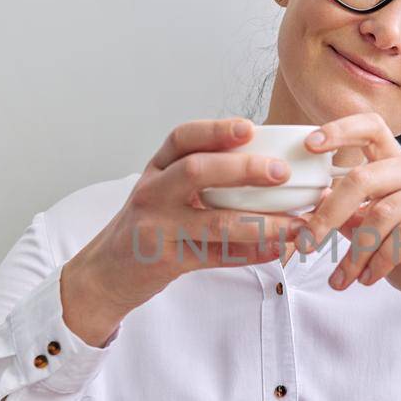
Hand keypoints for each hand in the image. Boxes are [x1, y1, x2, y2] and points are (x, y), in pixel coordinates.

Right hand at [63, 118, 309, 341]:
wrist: (105, 273)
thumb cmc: (146, 226)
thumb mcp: (162, 191)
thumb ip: (199, 176)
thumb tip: (263, 162)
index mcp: (156, 169)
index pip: (182, 138)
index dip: (216, 130)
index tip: (250, 127)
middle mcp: (153, 193)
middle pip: (197, 171)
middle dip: (243, 169)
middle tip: (281, 172)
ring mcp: (158, 228)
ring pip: (214, 221)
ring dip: (261, 222)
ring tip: (296, 224)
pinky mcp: (167, 261)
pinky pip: (216, 257)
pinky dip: (249, 254)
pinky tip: (275, 250)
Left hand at [290, 111, 400, 314]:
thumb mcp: (371, 237)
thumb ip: (349, 217)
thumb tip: (310, 207)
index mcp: (400, 164)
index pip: (371, 128)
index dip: (339, 131)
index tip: (309, 146)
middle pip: (363, 177)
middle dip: (328, 214)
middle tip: (307, 244)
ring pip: (383, 213)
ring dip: (356, 252)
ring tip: (343, 279)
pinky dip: (382, 259)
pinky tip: (370, 278)